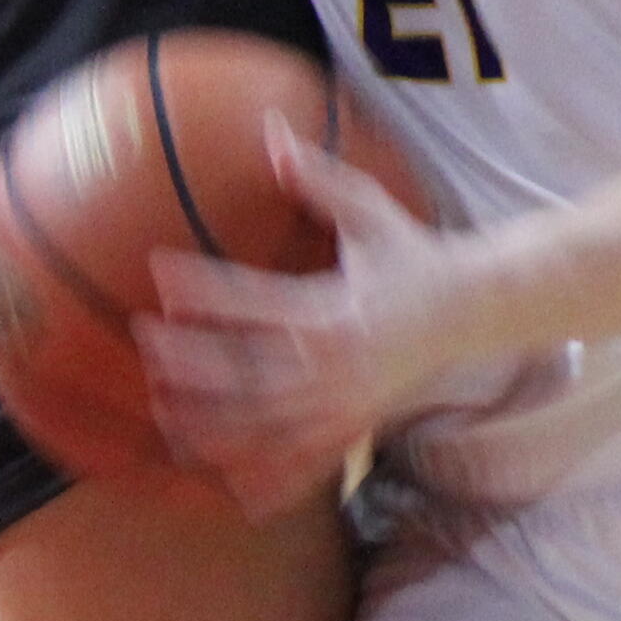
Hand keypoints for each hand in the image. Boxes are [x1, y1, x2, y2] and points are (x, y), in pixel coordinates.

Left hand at [137, 122, 467, 511]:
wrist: (474, 312)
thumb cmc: (414, 254)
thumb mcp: (369, 210)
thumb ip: (315, 176)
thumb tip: (271, 128)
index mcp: (333, 308)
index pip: (255, 299)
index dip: (205, 289)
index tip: (162, 274)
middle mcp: (334, 361)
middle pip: (249, 369)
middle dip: (195, 362)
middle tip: (147, 344)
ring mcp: (343, 401)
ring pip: (266, 423)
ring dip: (213, 423)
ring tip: (163, 414)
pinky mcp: (353, 425)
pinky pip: (305, 460)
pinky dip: (268, 479)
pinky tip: (229, 491)